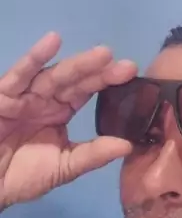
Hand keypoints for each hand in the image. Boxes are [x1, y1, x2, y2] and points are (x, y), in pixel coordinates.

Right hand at [0, 33, 137, 209]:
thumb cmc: (21, 176)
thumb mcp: (63, 167)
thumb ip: (92, 155)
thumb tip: (128, 146)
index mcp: (61, 111)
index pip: (87, 91)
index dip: (107, 82)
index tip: (131, 74)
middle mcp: (45, 98)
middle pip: (76, 80)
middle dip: (100, 71)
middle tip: (126, 66)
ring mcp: (25, 94)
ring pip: (54, 75)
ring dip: (78, 64)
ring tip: (102, 54)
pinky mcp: (3, 95)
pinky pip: (19, 75)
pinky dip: (34, 58)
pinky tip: (52, 41)